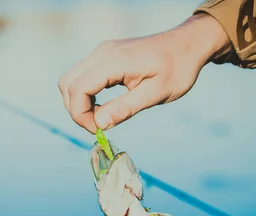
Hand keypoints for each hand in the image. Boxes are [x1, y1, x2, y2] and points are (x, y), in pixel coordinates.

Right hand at [57, 12, 231, 133]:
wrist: (188, 44)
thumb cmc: (178, 69)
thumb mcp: (156, 93)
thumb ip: (126, 108)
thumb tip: (99, 124)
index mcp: (114, 60)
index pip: (78, 89)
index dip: (80, 115)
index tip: (98, 131)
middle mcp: (103, 52)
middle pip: (68, 84)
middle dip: (77, 110)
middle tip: (99, 126)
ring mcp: (102, 52)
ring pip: (72, 80)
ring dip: (80, 103)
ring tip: (103, 117)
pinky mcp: (105, 55)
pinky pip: (83, 76)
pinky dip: (86, 94)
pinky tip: (105, 106)